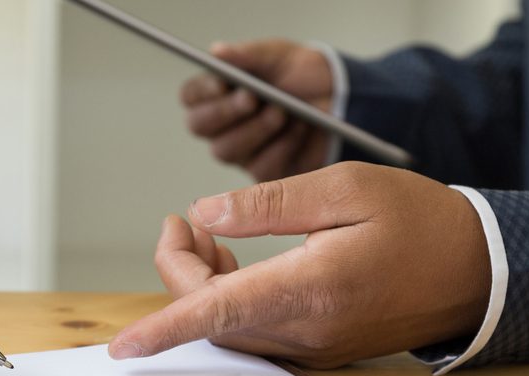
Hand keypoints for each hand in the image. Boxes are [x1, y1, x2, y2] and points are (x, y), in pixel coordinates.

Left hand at [108, 162, 490, 367]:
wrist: (480, 270)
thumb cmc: (420, 222)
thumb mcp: (345, 189)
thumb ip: (269, 203)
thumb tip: (206, 214)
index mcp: (311, 288)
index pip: (217, 313)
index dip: (164, 329)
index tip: (124, 349)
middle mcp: (306, 330)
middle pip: (211, 317)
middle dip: (180, 271)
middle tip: (181, 221)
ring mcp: (312, 346)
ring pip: (229, 327)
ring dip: (203, 285)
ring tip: (208, 233)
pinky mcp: (318, 348)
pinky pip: (254, 331)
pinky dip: (230, 299)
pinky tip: (235, 263)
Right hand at [181, 39, 333, 180]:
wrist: (337, 97)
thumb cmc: (300, 74)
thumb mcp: (278, 56)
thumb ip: (248, 55)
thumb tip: (217, 51)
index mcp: (216, 93)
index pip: (190, 95)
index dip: (201, 91)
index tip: (222, 82)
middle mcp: (220, 126)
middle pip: (199, 126)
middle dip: (225, 112)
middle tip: (251, 98)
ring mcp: (240, 151)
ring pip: (227, 150)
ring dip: (256, 129)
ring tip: (282, 111)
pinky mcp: (264, 171)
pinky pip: (261, 167)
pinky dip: (283, 146)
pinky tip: (300, 129)